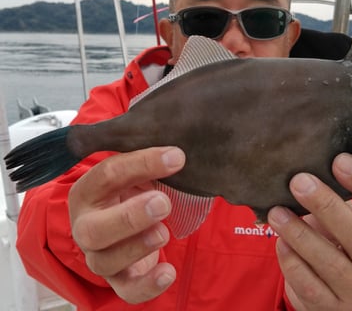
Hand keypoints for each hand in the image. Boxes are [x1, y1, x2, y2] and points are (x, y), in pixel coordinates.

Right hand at [69, 146, 185, 303]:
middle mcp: (87, 225)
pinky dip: (147, 285)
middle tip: (162, 203)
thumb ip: (149, 159)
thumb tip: (178, 148)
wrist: (130, 219)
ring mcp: (99, 254)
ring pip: (105, 261)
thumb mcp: (136, 170)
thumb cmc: (133, 189)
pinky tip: (168, 272)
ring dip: (137, 247)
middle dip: (129, 217)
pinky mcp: (119, 278)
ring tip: (164, 232)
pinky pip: (126, 289)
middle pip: (93, 229)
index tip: (176, 157)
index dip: (141, 164)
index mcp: (89, 191)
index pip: (107, 175)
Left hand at [268, 153, 351, 310]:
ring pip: (330, 263)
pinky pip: (308, 284)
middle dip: (326, 206)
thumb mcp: (347, 218)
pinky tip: (279, 241)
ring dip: (301, 234)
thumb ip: (338, 195)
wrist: (330, 288)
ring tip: (276, 212)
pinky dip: (291, 261)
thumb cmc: (338, 241)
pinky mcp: (329, 304)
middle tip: (299, 182)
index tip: (339, 160)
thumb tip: (311, 155)